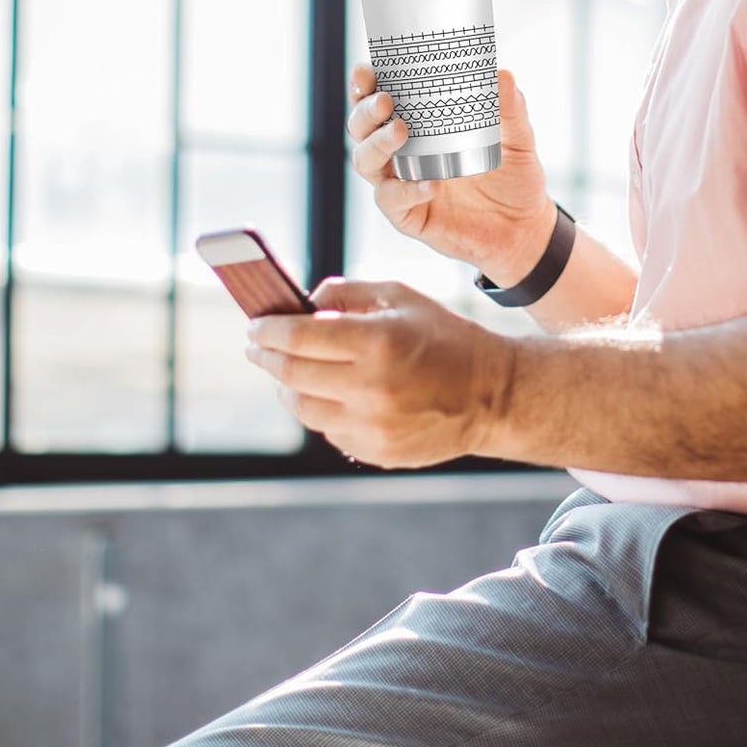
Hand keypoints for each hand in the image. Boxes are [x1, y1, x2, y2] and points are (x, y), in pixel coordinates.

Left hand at [244, 278, 516, 467]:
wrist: (492, 395)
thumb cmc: (444, 337)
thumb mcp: (400, 297)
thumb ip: (347, 293)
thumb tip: (302, 304)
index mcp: (378, 342)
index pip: (299, 336)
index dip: (268, 329)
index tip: (255, 325)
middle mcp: (371, 388)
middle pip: (291, 374)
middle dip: (267, 356)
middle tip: (257, 345)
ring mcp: (372, 427)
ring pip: (303, 408)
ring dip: (287, 386)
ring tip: (289, 370)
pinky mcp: (375, 452)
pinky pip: (329, 430)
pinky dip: (320, 409)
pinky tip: (329, 393)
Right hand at [347, 64, 555, 285]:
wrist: (524, 226)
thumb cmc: (512, 176)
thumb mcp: (517, 137)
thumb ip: (510, 107)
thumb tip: (501, 74)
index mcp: (419, 126)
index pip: (378, 99)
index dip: (364, 84)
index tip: (367, 72)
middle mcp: (401, 153)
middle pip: (360, 127)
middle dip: (364, 111)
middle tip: (385, 100)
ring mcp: (401, 184)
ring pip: (365, 162)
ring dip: (377, 144)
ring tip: (400, 131)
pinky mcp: (408, 216)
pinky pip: (393, 201)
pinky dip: (407, 190)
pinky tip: (429, 184)